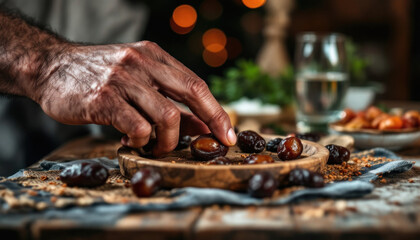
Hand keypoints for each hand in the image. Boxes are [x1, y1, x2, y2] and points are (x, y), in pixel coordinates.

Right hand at [36, 41, 236, 155]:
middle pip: (191, 92)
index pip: (195, 83)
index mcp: (154, 56)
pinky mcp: (103, 99)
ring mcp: (123, 80)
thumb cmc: (98, 77)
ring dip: (167, 140)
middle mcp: (142, 63)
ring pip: (167, 116)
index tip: (228, 132)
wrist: (50, 67)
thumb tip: (200, 125)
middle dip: (212, 120)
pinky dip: (140, 141)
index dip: (216, 110)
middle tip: (218, 143)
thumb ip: (167, 99)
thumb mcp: (137, 79)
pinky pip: (137, 128)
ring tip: (155, 146)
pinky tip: (130, 141)